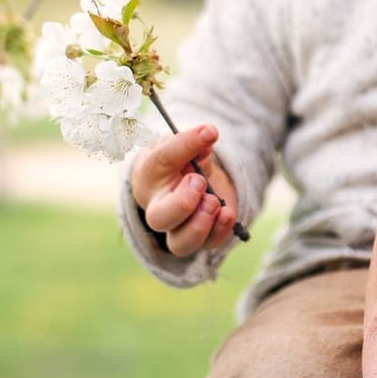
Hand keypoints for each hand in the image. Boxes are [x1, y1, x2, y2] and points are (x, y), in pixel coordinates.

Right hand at [132, 125, 240, 256]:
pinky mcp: (201, 238)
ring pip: (180, 244)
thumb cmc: (181, 160)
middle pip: (159, 219)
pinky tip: (228, 213)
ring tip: (214, 202)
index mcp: (148, 175)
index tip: (209, 132)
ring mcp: (178, 228)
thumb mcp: (184, 145)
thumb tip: (208, 133)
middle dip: (182, 203)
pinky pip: (208, 245)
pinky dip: (220, 231)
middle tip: (199, 182)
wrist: (192, 178)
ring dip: (200, 225)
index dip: (184, 145)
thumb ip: (194, 142)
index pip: (161, 161)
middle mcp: (158, 207)